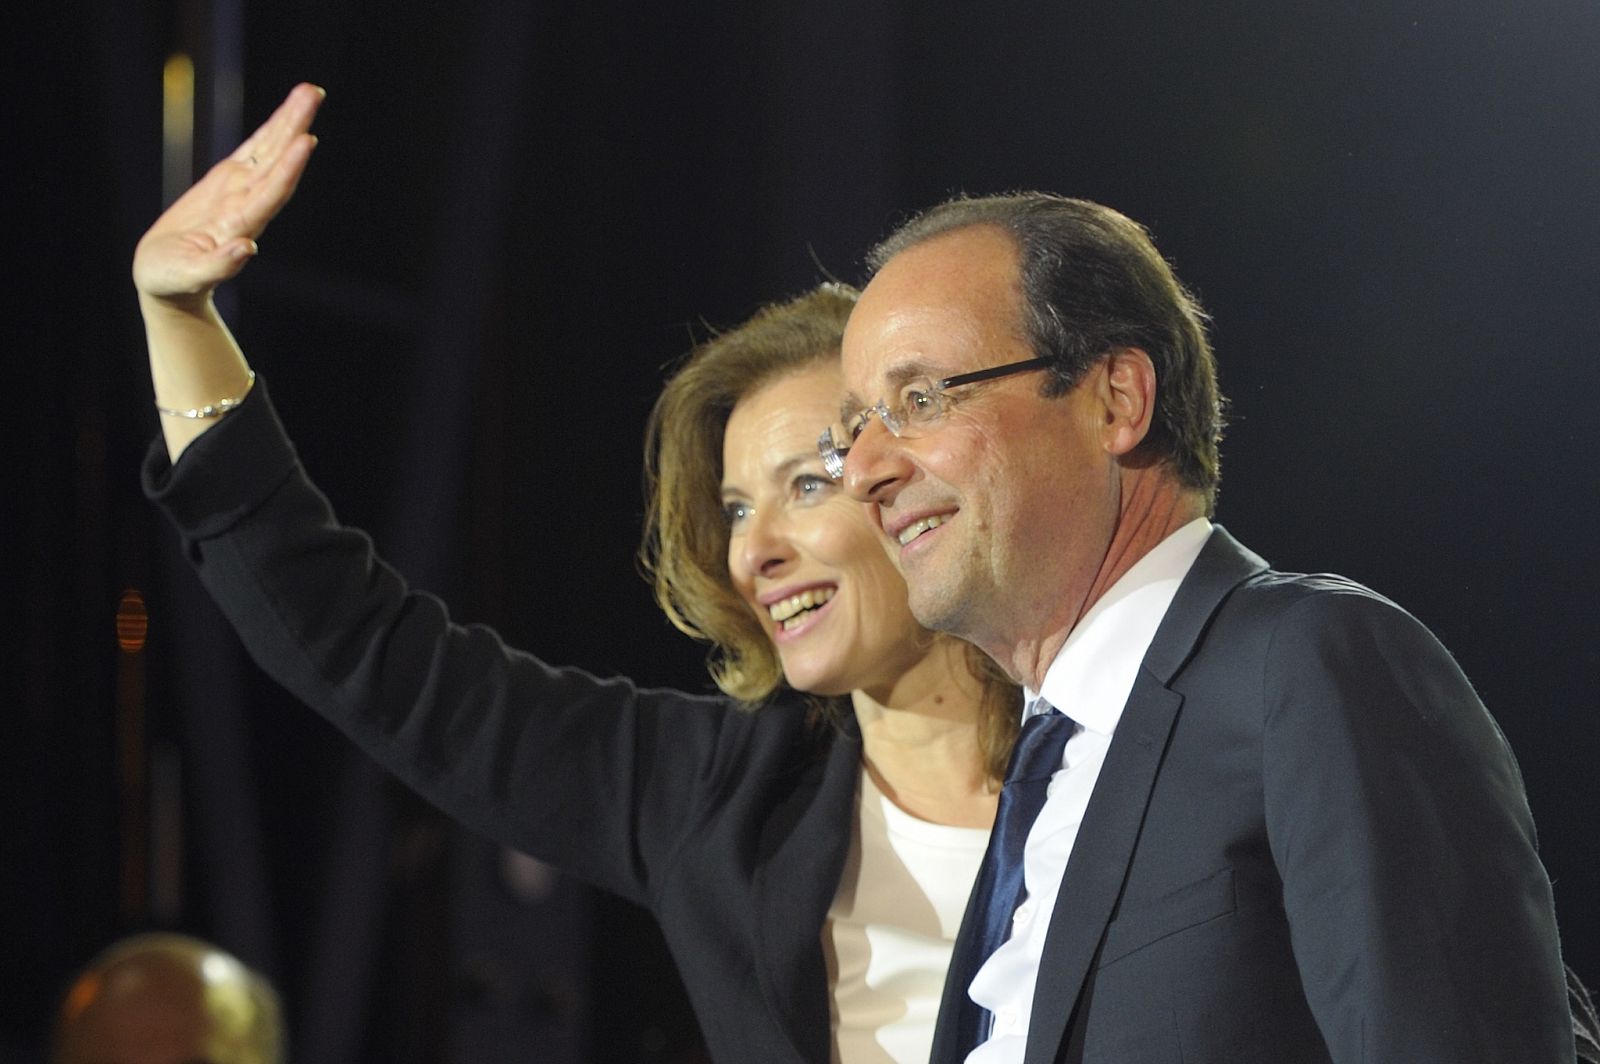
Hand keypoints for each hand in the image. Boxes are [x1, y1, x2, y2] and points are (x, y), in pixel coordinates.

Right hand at [133, 82, 324, 303]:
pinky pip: (251, 152)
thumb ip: (218, 267)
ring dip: (288, 122)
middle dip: (294, 128)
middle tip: (314, 93)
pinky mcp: (226, 184)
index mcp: (238, 226)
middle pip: (276, 162)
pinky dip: (269, 133)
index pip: (270, 194)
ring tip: (309, 92)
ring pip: (268, 151)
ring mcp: (239, 192)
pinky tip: (287, 114)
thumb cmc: (174, 282)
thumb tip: (246, 249)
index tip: (306, 141)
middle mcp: (246, 204)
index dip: (288, 168)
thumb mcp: (189, 277)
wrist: (170, 282)